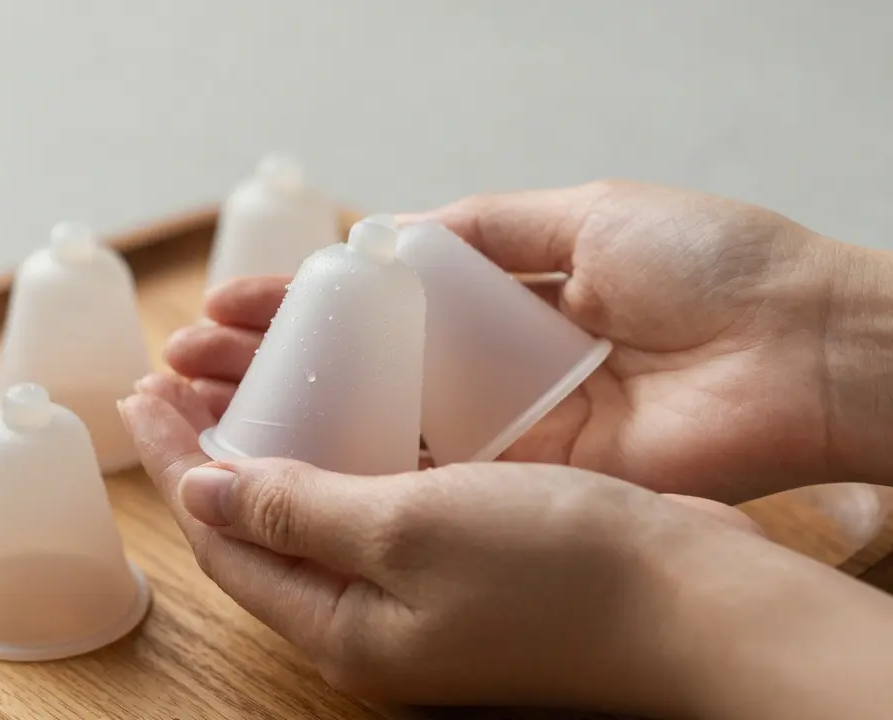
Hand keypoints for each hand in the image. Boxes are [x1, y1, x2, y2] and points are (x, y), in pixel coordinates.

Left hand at [120, 374, 892, 716]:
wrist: (696, 600)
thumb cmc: (555, 571)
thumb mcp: (407, 532)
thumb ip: (299, 515)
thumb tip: (201, 497)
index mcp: (342, 625)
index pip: (225, 540)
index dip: (177, 463)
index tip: (143, 393)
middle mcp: (373, 612)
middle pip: (261, 524)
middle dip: (212, 449)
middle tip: (175, 374)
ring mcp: (422, 584)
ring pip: (318, 503)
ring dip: (275, 439)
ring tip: (239, 374)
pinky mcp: (468, 551)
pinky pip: (380, 491)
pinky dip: (345, 442)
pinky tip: (344, 398)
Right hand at [167, 180, 892, 501]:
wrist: (800, 349)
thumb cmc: (707, 266)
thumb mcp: (583, 214)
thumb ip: (481, 228)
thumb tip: (385, 234)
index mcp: (498, 304)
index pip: (369, 308)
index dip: (293, 307)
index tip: (222, 306)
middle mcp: (486, 374)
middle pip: (354, 375)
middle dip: (265, 369)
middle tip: (181, 368)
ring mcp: (501, 434)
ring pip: (371, 430)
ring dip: (285, 422)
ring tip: (196, 410)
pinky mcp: (526, 482)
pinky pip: (424, 480)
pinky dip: (352, 471)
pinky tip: (277, 460)